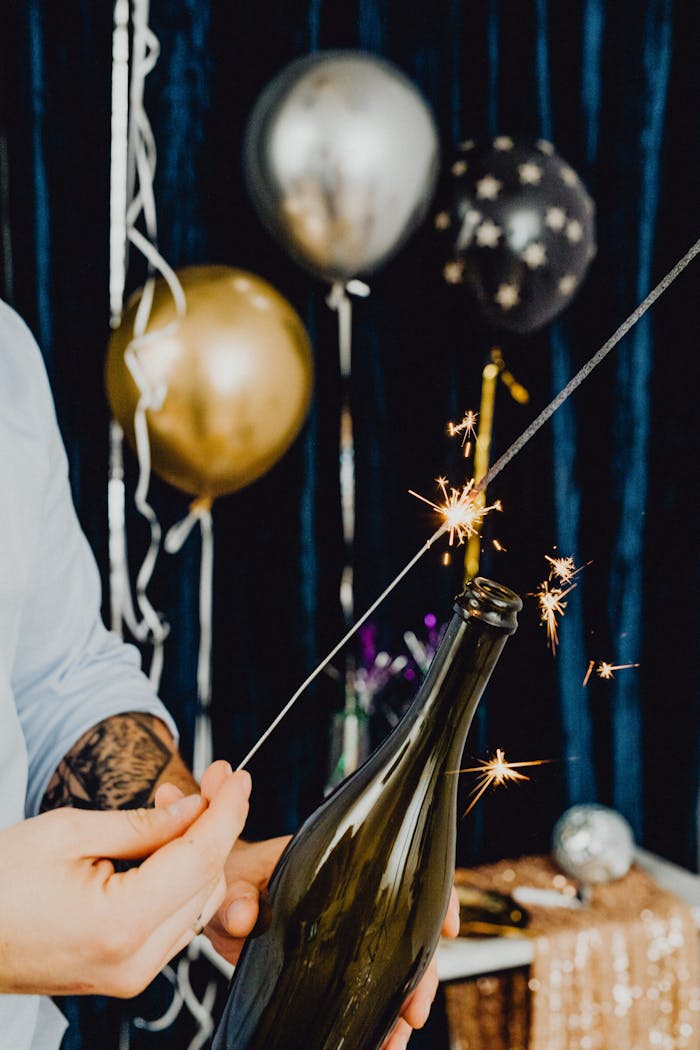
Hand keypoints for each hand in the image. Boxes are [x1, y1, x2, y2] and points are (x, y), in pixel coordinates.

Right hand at [0, 765, 249, 997]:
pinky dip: (179, 877)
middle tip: (212, 780)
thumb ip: (143, 823)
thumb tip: (196, 808)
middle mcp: (135, 961)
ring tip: (177, 805)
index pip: (200, 859)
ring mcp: (131, 975)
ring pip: (197, 902)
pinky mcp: (124, 972)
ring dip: (199, 849)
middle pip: (207, 882)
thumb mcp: (68, 833)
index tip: (238, 777)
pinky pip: (173, 920)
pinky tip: (165, 841)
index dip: (226, 812)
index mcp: (121, 924)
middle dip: (216, 825)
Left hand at [157, 772, 458, 1044]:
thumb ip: (234, 899)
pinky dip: (378, 1011)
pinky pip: (369, 982)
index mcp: (339, 860)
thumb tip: (245, 918)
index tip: (449, 928)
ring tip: (395, 1040)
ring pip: (393, 960)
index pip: (402, 865)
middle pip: (408, 925)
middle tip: (414, 1012)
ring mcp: (349, 927)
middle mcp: (353, 893)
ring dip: (401, 999)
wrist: (214, 896)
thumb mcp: (228, 885)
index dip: (434, 894)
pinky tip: (379, 1040)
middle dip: (420, 970)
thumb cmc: (225, 879)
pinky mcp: (338, 958)